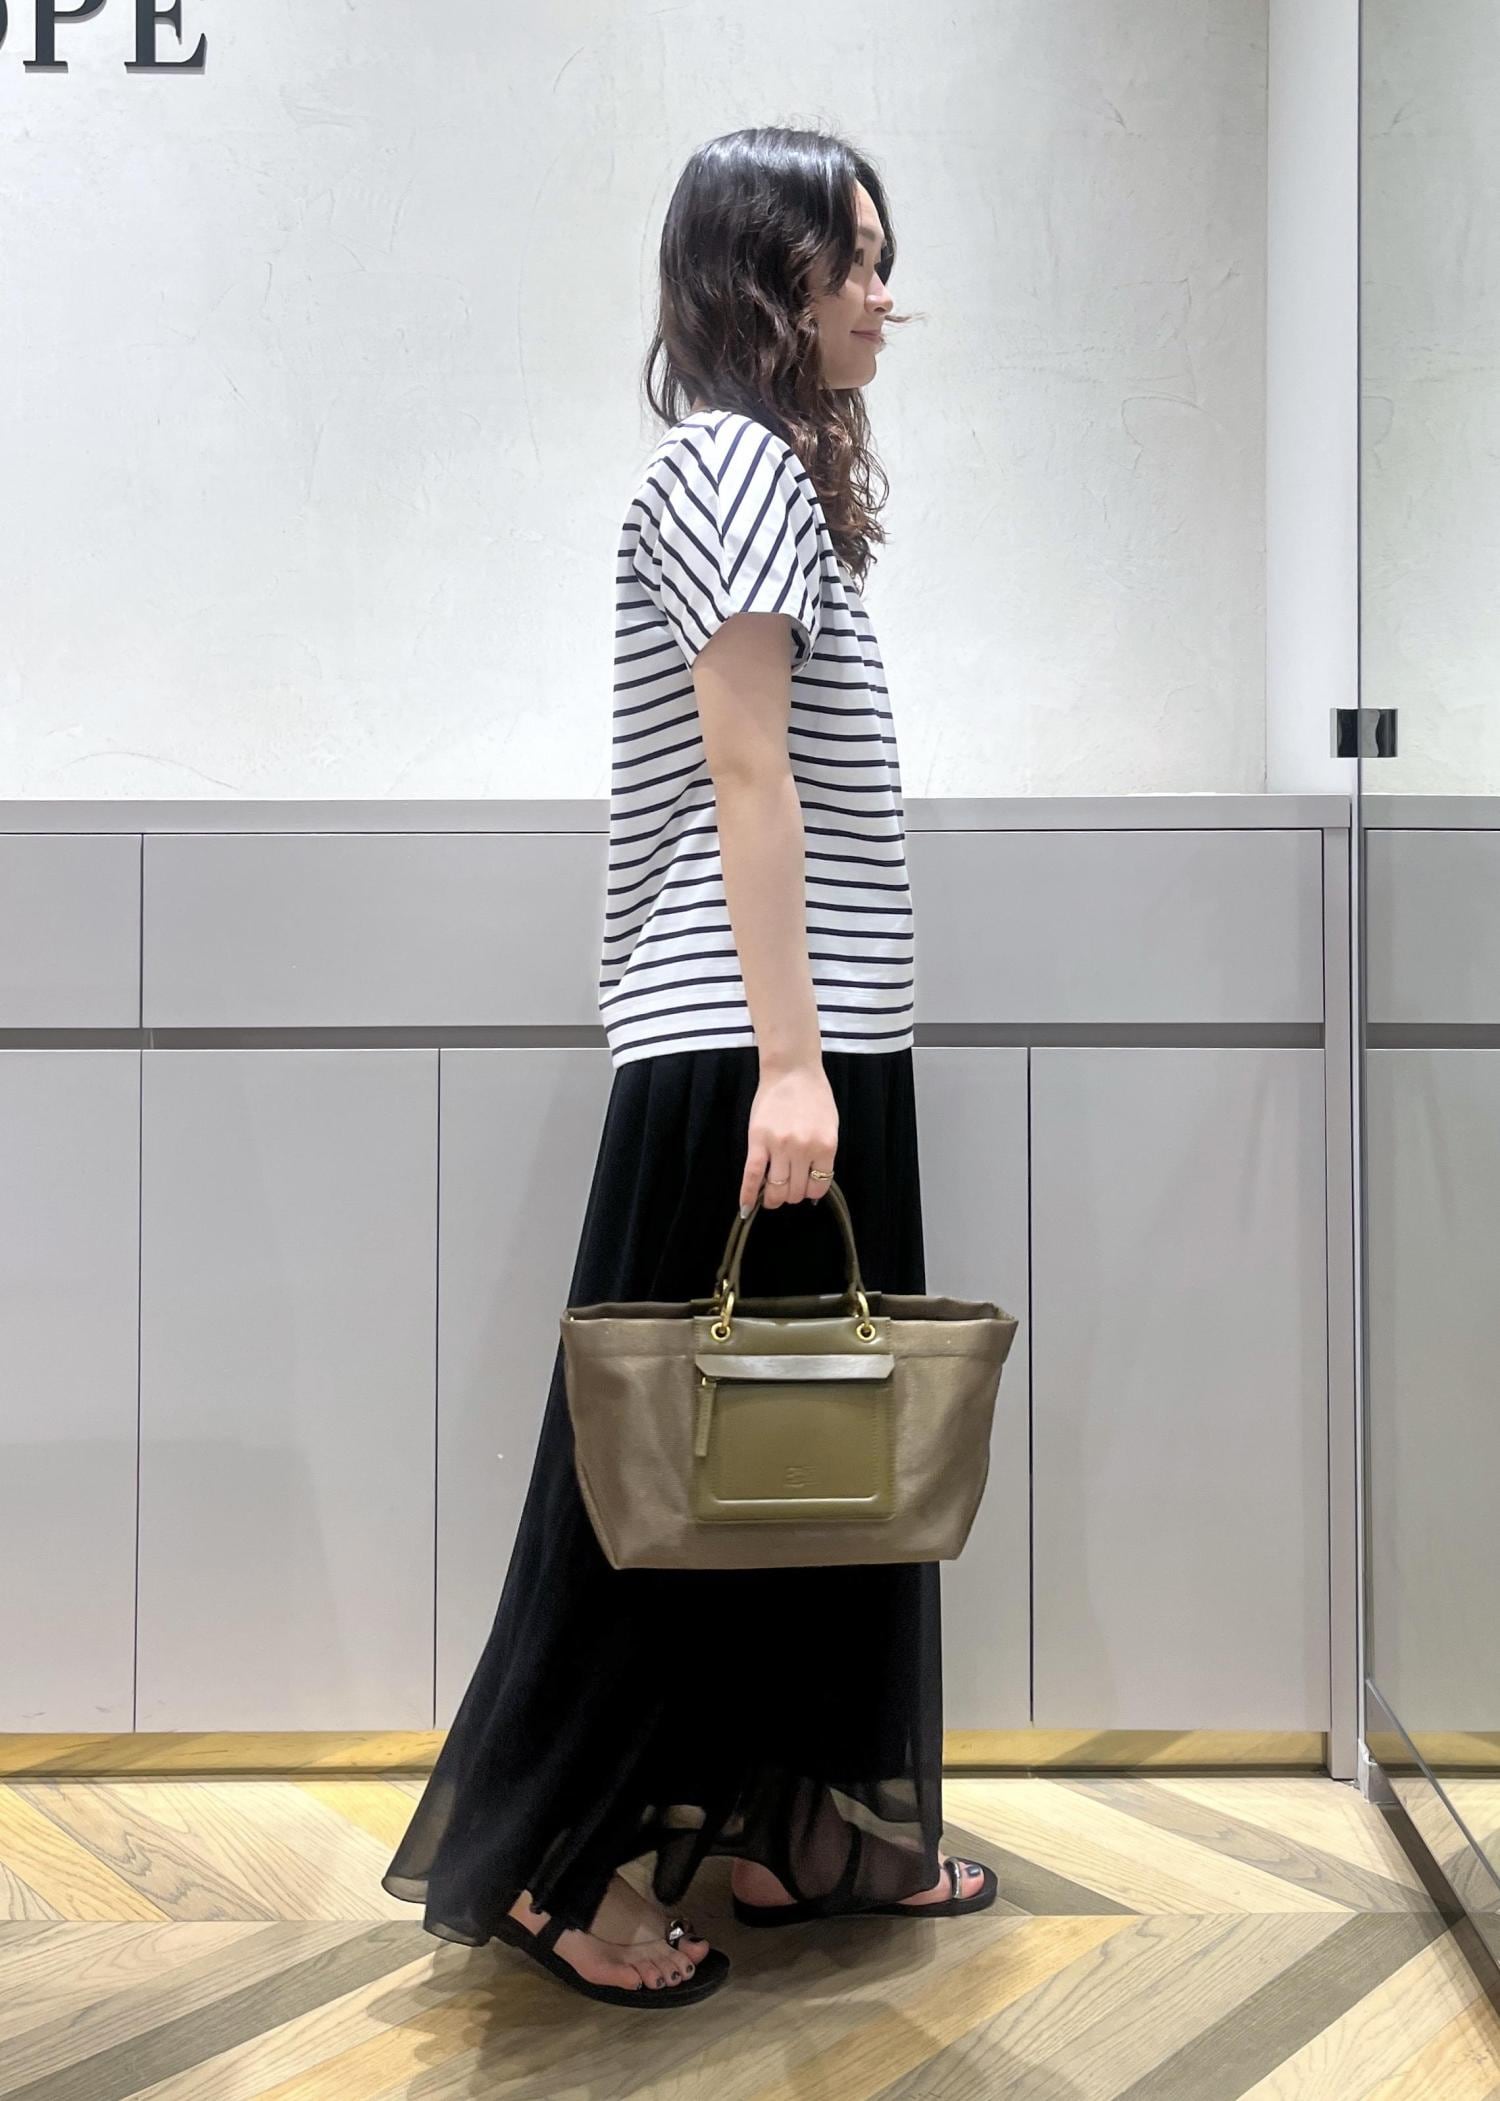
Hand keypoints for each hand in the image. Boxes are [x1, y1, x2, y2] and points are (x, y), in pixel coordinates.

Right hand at [741, 1060, 837, 1211]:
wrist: (792, 1071)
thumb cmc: (814, 1097)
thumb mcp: (829, 1127)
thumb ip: (823, 1154)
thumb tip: (813, 1183)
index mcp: (825, 1147)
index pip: (818, 1186)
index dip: (810, 1192)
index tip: (804, 1188)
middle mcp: (803, 1150)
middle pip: (796, 1191)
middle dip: (792, 1195)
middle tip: (787, 1189)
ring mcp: (779, 1146)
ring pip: (776, 1188)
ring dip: (774, 1198)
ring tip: (771, 1196)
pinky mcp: (758, 1141)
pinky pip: (752, 1174)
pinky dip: (748, 1194)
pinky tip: (745, 1208)